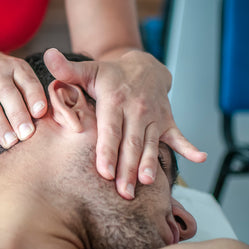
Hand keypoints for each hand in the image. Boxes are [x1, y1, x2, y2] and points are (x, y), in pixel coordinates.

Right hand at [0, 40, 47, 158]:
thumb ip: (31, 88)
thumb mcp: (14, 69)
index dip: (34, 96)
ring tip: (9, 143)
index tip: (41, 112)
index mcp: (15, 68)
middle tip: (27, 134)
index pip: (27, 81)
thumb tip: (55, 116)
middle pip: (8, 95)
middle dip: (18, 114)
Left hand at [44, 48, 206, 198]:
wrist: (143, 66)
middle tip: (122, 193)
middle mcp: (136, 109)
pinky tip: (200, 158)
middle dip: (126, 169)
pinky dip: (190, 147)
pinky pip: (179, 136)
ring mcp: (154, 116)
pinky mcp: (167, 121)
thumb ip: (67, 70)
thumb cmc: (110, 75)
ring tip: (147, 183)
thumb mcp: (88, 70)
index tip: (104, 172)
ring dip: (149, 165)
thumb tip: (49, 55)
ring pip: (150, 145)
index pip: (110, 130)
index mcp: (115, 100)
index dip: (107, 151)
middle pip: (131, 143)